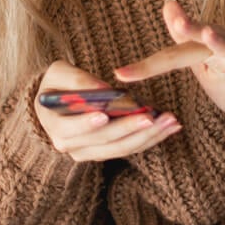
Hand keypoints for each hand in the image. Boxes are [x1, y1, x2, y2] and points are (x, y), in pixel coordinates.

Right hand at [35, 60, 181, 162]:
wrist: (58, 100)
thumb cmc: (58, 82)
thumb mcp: (59, 73)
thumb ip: (77, 80)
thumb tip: (103, 91)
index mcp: (54, 125)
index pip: (70, 129)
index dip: (87, 123)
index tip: (104, 115)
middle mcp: (70, 146)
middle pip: (103, 141)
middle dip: (129, 128)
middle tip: (151, 116)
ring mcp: (89, 152)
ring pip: (121, 148)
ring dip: (147, 136)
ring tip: (169, 120)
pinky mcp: (106, 152)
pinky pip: (130, 148)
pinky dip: (150, 138)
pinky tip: (169, 126)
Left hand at [114, 0, 224, 142]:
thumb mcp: (202, 63)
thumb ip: (183, 37)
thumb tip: (168, 3)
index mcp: (209, 49)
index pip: (173, 55)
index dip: (147, 65)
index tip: (120, 73)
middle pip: (207, 40)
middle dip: (191, 28)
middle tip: (176, 20)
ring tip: (210, 34)